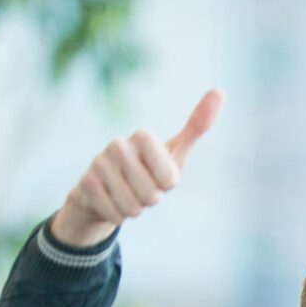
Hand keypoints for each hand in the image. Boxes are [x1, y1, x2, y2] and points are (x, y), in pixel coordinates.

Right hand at [50, 90, 222, 250]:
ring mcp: (98, 163)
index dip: (168, 184)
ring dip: (135, 208)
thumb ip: (197, 127)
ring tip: (128, 192)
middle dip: (151, 199)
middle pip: (152, 196)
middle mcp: (118, 145)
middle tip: (143, 186)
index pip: (169, 179)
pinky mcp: (85, 183)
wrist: (107, 188)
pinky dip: (118, 215)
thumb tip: (220, 91)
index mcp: (143, 137)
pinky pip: (115, 214)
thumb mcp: (175, 152)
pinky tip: (112, 201)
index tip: (160, 175)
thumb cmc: (149, 169)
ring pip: (133, 207)